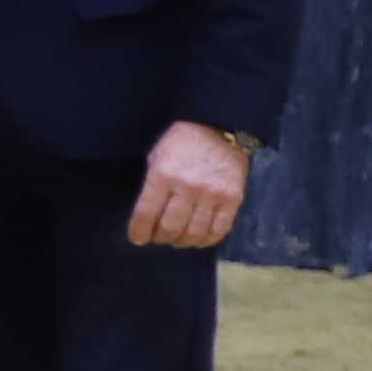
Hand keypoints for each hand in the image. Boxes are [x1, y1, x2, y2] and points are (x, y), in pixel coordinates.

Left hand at [130, 120, 249, 252]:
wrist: (217, 128)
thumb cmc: (180, 143)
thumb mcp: (157, 157)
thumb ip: (152, 186)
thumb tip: (147, 217)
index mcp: (163, 174)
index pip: (146, 214)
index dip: (139, 231)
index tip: (137, 239)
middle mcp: (187, 187)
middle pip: (170, 228)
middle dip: (160, 238)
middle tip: (158, 238)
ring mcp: (212, 194)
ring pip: (194, 233)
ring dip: (182, 242)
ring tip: (177, 239)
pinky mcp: (233, 199)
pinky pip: (219, 230)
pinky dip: (206, 241)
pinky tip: (198, 239)